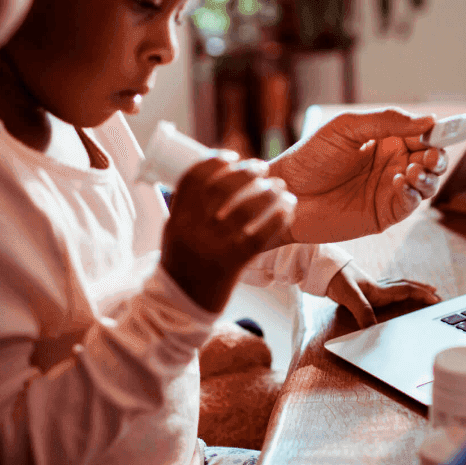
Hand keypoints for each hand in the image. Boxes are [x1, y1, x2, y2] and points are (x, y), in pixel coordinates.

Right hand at [161, 157, 294, 312]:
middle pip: (222, 187)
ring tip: (280, 187)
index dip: (215, 161)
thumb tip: (215, 180)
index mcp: (176, 218)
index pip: (194, 177)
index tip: (233, 155)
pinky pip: (260, 235)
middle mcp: (192, 230)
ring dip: (267, 193)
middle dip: (245, 172)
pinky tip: (289, 209)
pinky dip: (278, 218)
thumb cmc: (183, 267)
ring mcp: (212, 247)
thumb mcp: (176, 234)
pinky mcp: (233, 264)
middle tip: (262, 167)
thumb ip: (191, 210)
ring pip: (245, 209)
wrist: (180, 309)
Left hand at [267, 109, 446, 242]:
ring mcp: (389, 190)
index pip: (421, 134)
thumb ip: (386, 121)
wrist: (286, 193)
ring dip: (429, 176)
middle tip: (429, 155)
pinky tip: (399, 183)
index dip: (435, 132)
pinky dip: (413, 194)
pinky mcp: (383, 214)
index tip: (440, 129)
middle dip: (437, 156)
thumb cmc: (310, 157)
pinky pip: (409, 204)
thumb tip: (428, 120)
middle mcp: (392, 164)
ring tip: (413, 171)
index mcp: (385, 140)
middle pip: (431, 160)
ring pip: (427, 184)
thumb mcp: (347, 128)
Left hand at [325, 261, 439, 327]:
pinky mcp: (365, 289)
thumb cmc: (335, 279)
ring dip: (413, 288)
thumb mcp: (348, 296)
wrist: (322, 269)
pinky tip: (396, 294)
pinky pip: (389, 289)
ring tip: (425, 291)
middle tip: (437, 295)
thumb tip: (373, 330)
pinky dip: (399, 290)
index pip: (406, 290)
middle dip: (423, 291)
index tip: (436, 299)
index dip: (422, 294)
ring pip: (399, 286)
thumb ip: (362, 311)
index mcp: (379, 290)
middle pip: (406, 286)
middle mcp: (379, 287)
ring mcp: (372, 287)